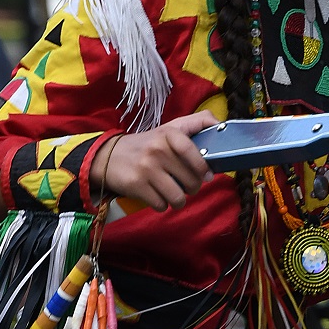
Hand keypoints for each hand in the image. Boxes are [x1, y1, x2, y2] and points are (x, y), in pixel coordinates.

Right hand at [95, 111, 216, 211]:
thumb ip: (196, 123)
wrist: (107, 156)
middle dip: (193, 188)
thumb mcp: (169, 128)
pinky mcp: (137, 185)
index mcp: (168, 133)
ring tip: (173, 194)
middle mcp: (157, 149)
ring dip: (178, 200)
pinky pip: (161, 205)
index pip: (193, 150)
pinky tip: (156, 195)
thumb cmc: (147, 145)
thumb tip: (221, 126)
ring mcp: (146, 168)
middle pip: (191, 181)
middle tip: (186, 185)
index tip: (207, 175)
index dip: (203, 167)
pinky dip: (162, 205)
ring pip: (178, 197)